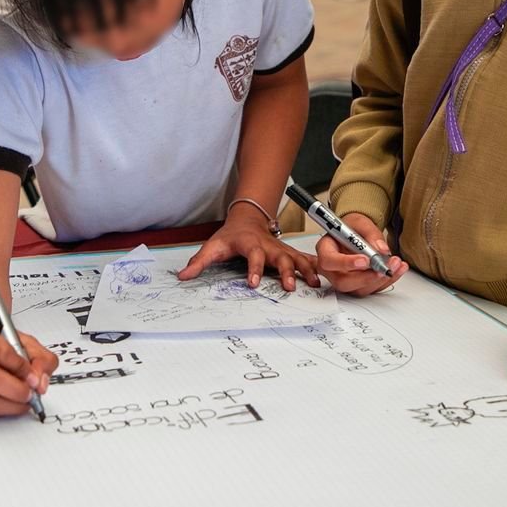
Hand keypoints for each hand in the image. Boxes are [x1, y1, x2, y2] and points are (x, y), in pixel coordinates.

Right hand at [0, 318, 58, 415]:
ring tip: (26, 399)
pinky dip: (5, 410)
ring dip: (13, 404)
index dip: (20, 366)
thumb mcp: (24, 341)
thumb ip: (39, 358)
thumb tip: (40, 383)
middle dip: (17, 389)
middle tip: (32, 392)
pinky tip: (15, 403)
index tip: (33, 375)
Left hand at [179, 209, 319, 290]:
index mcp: (250, 244)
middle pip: (280, 258)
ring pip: (297, 258)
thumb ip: (199, 262)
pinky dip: (315, 266)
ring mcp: (281, 249)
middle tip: (289, 287)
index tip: (253, 283)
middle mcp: (269, 246)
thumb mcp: (213, 246)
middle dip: (285, 272)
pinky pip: (304, 259)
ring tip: (313, 284)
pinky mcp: (289, 252)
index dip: (254, 269)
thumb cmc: (230, 236)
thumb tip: (182, 276)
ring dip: (306, 270)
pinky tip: (324, 277)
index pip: (253, 256)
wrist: (247, 219)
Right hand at [317, 213, 406, 294]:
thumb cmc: (353, 227)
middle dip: (366, 278)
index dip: (346, 263)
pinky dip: (387, 280)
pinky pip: (371, 289)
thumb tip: (381, 249)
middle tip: (382, 268)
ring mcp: (345, 279)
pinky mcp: (359, 285)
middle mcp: (332, 268)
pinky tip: (398, 269)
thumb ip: (370, 234)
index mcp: (326, 249)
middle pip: (342, 282)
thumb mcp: (360, 222)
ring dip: (379, 280)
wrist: (359, 233)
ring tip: (395, 264)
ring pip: (358, 289)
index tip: (365, 260)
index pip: (329, 261)